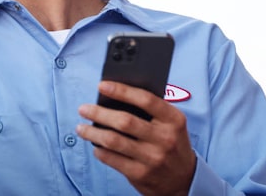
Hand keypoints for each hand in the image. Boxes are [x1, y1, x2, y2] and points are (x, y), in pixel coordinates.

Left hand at [76, 81, 195, 195]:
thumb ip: (150, 111)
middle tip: (83, 108)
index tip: (102, 85)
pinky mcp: (140, 174)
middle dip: (98, 113)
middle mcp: (165, 139)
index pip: (146, 100)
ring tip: (81, 128)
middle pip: (124, 121)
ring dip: (92, 132)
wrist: (184, 179)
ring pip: (113, 141)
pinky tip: (95, 145)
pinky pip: (111, 158)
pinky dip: (99, 150)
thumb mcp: (171, 125)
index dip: (122, 91)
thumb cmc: (171, 144)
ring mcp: (152, 158)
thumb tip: (113, 97)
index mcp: (174, 120)